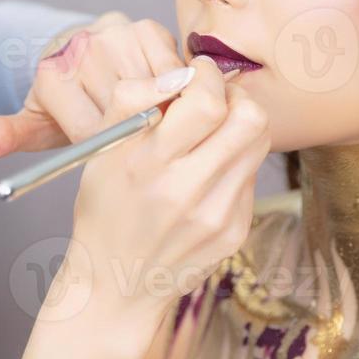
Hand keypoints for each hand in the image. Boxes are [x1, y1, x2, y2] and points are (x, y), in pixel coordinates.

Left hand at [0, 11, 184, 158]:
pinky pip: (175, 66)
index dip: (109, 144)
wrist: (80, 63)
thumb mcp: (30, 127)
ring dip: (159, 108)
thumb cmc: (60, 107)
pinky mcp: (145, 25)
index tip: (108, 144)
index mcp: (49, 74)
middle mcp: (80, 47)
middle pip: (129, 108)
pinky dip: (175, 87)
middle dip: (136, 127)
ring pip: (157, 88)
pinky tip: (160, 95)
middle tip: (132, 133)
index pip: (96, 128)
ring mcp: (114, 32)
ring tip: (144, 115)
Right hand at [12, 55, 269, 358]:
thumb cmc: (106, 209)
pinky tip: (208, 171)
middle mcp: (186, 192)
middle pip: (249, 118)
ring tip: (212, 130)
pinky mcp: (235, 231)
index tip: (194, 74)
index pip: (205, 101)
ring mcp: (218, 215)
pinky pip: (250, 175)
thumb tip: (180, 74)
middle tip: (213, 97)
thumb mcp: (101, 151)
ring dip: (239, 124)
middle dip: (233, 95)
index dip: (205, 75)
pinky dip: (234, 161)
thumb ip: (133, 101)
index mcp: (147, 165)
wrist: (116, 284)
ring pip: (258, 142)